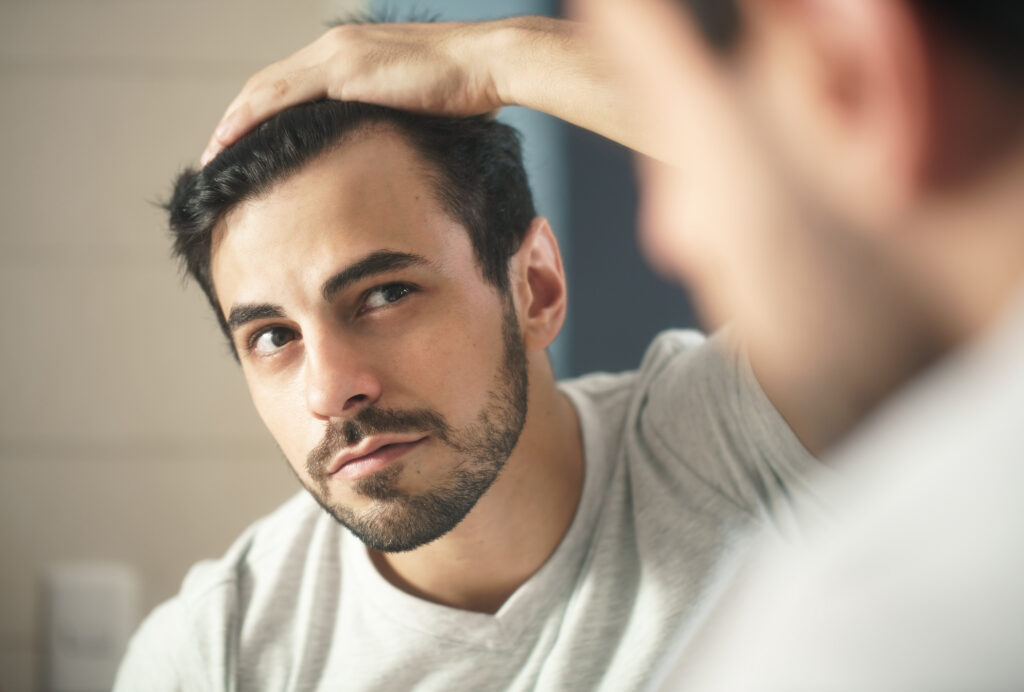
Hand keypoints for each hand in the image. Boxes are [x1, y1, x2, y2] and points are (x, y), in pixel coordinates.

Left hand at [201, 21, 505, 164]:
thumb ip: (391, 121)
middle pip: (269, 85)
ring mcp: (337, 55)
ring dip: (233, 122)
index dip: (261, 115)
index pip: (291, 85)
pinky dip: (250, 119)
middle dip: (237, 119)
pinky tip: (232, 140)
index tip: (244, 145)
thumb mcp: (418, 109)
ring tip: (213, 154)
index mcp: (351, 54)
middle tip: (215, 153)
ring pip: (265, 89)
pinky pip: (281, 97)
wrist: (488, 65)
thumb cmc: (467, 91)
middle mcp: (335, 47)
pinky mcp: (343, 71)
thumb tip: (384, 153)